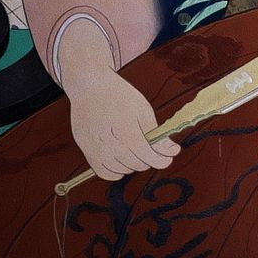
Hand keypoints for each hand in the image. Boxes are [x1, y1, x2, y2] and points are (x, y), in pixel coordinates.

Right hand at [61, 38, 179, 180]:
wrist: (90, 85)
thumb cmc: (118, 95)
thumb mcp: (143, 109)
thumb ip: (156, 134)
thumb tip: (172, 151)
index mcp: (125, 128)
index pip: (147, 155)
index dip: (161, 160)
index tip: (168, 158)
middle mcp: (107, 140)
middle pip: (136, 164)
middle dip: (149, 160)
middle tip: (151, 150)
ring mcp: (94, 147)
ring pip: (122, 170)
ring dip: (133, 165)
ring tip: (135, 150)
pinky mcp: (85, 149)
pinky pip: (104, 172)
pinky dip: (116, 171)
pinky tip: (121, 160)